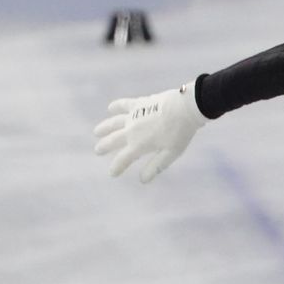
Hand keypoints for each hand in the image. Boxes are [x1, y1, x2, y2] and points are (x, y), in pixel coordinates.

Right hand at [92, 82, 206, 182]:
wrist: (186, 108)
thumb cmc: (180, 133)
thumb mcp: (170, 154)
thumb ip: (154, 167)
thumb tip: (142, 180)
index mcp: (139, 145)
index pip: (123, 159)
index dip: (116, 167)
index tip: (112, 173)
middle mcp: (132, 131)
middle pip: (113, 140)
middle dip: (104, 146)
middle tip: (97, 150)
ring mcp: (134, 116)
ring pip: (114, 123)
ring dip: (105, 128)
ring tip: (97, 132)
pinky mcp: (139, 103)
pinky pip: (124, 104)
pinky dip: (117, 106)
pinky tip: (110, 108)